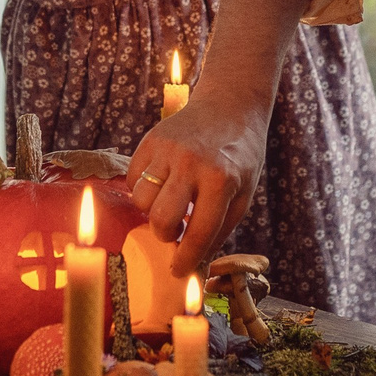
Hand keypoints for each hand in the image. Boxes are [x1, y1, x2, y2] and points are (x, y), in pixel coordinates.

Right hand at [127, 91, 268, 279]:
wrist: (231, 105)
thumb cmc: (240, 157)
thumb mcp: (242, 195)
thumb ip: (218, 231)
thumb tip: (195, 267)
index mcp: (221, 181)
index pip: (198, 233)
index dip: (186, 259)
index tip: (179, 271)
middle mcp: (192, 164)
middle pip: (161, 219)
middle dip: (166, 235)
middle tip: (176, 230)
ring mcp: (168, 150)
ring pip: (141, 200)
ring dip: (153, 211)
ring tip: (171, 203)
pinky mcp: (151, 140)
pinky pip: (133, 179)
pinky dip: (143, 189)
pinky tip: (162, 183)